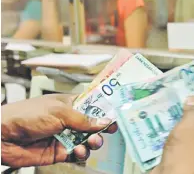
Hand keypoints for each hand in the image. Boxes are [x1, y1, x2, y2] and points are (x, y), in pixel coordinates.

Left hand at [1, 94, 117, 167]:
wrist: (3, 136)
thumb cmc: (27, 115)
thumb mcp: (59, 112)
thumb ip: (83, 119)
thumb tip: (104, 121)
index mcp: (70, 104)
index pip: (92, 105)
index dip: (105, 110)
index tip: (116, 115)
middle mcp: (69, 120)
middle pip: (93, 125)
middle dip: (102, 128)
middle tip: (108, 131)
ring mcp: (65, 136)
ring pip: (87, 140)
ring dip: (93, 142)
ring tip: (92, 143)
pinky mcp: (59, 152)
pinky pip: (77, 154)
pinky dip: (81, 154)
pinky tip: (79, 152)